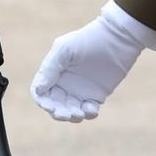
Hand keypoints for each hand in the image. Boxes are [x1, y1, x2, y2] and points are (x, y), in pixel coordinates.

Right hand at [31, 2, 152, 122]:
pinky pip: (88, 111)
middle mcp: (64, 83)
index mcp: (53, 71)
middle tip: (66, 113)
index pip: (40, 91)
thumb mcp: (64, 49)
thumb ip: (49, 68)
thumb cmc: (88, 40)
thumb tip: (38, 89)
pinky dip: (88, 113)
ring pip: (70, 111)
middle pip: (54, 105)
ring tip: (80, 112)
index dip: (42, 101)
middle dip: (58, 112)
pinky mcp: (96, 95)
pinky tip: (92, 108)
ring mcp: (80, 90)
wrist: (117, 39)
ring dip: (72, 116)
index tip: (50, 106)